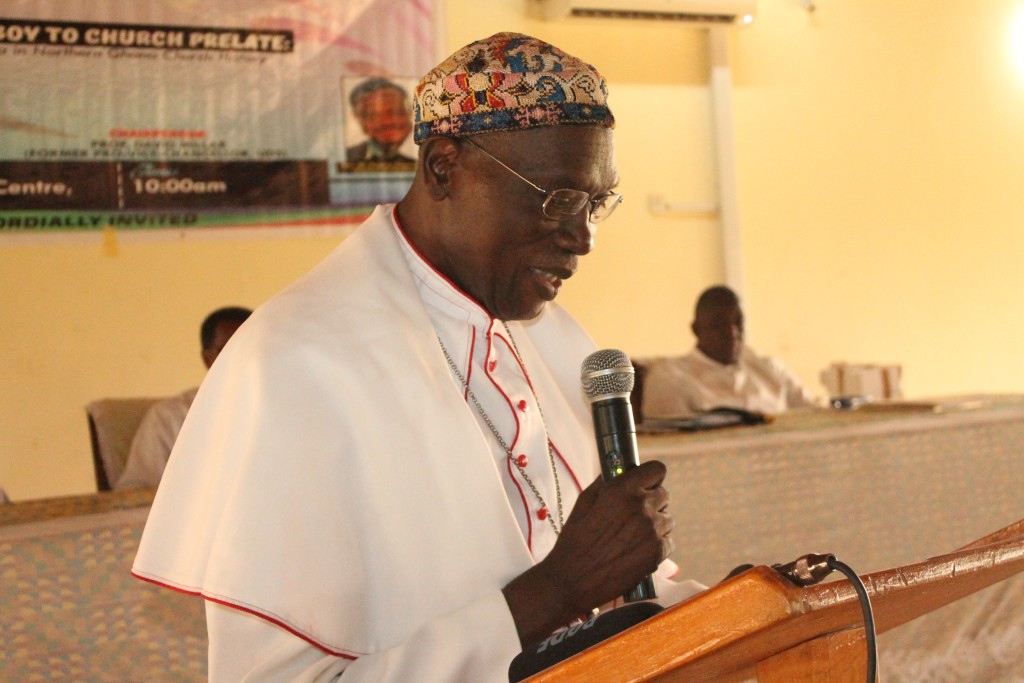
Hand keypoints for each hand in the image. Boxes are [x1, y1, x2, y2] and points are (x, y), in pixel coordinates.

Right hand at [502, 460, 674, 646]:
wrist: (573, 580)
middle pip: (664, 495)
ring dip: (655, 524)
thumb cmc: (574, 541)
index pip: (656, 470)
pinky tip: (636, 550)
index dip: (650, 477)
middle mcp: (641, 507)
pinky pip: (667, 541)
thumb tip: (618, 470)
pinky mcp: (657, 553)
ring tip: (632, 536)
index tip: (644, 485)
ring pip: (667, 519)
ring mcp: (652, 531)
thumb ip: (604, 483)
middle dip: (651, 501)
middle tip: (633, 515)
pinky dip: (656, 544)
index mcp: (621, 491)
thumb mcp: (583, 503)